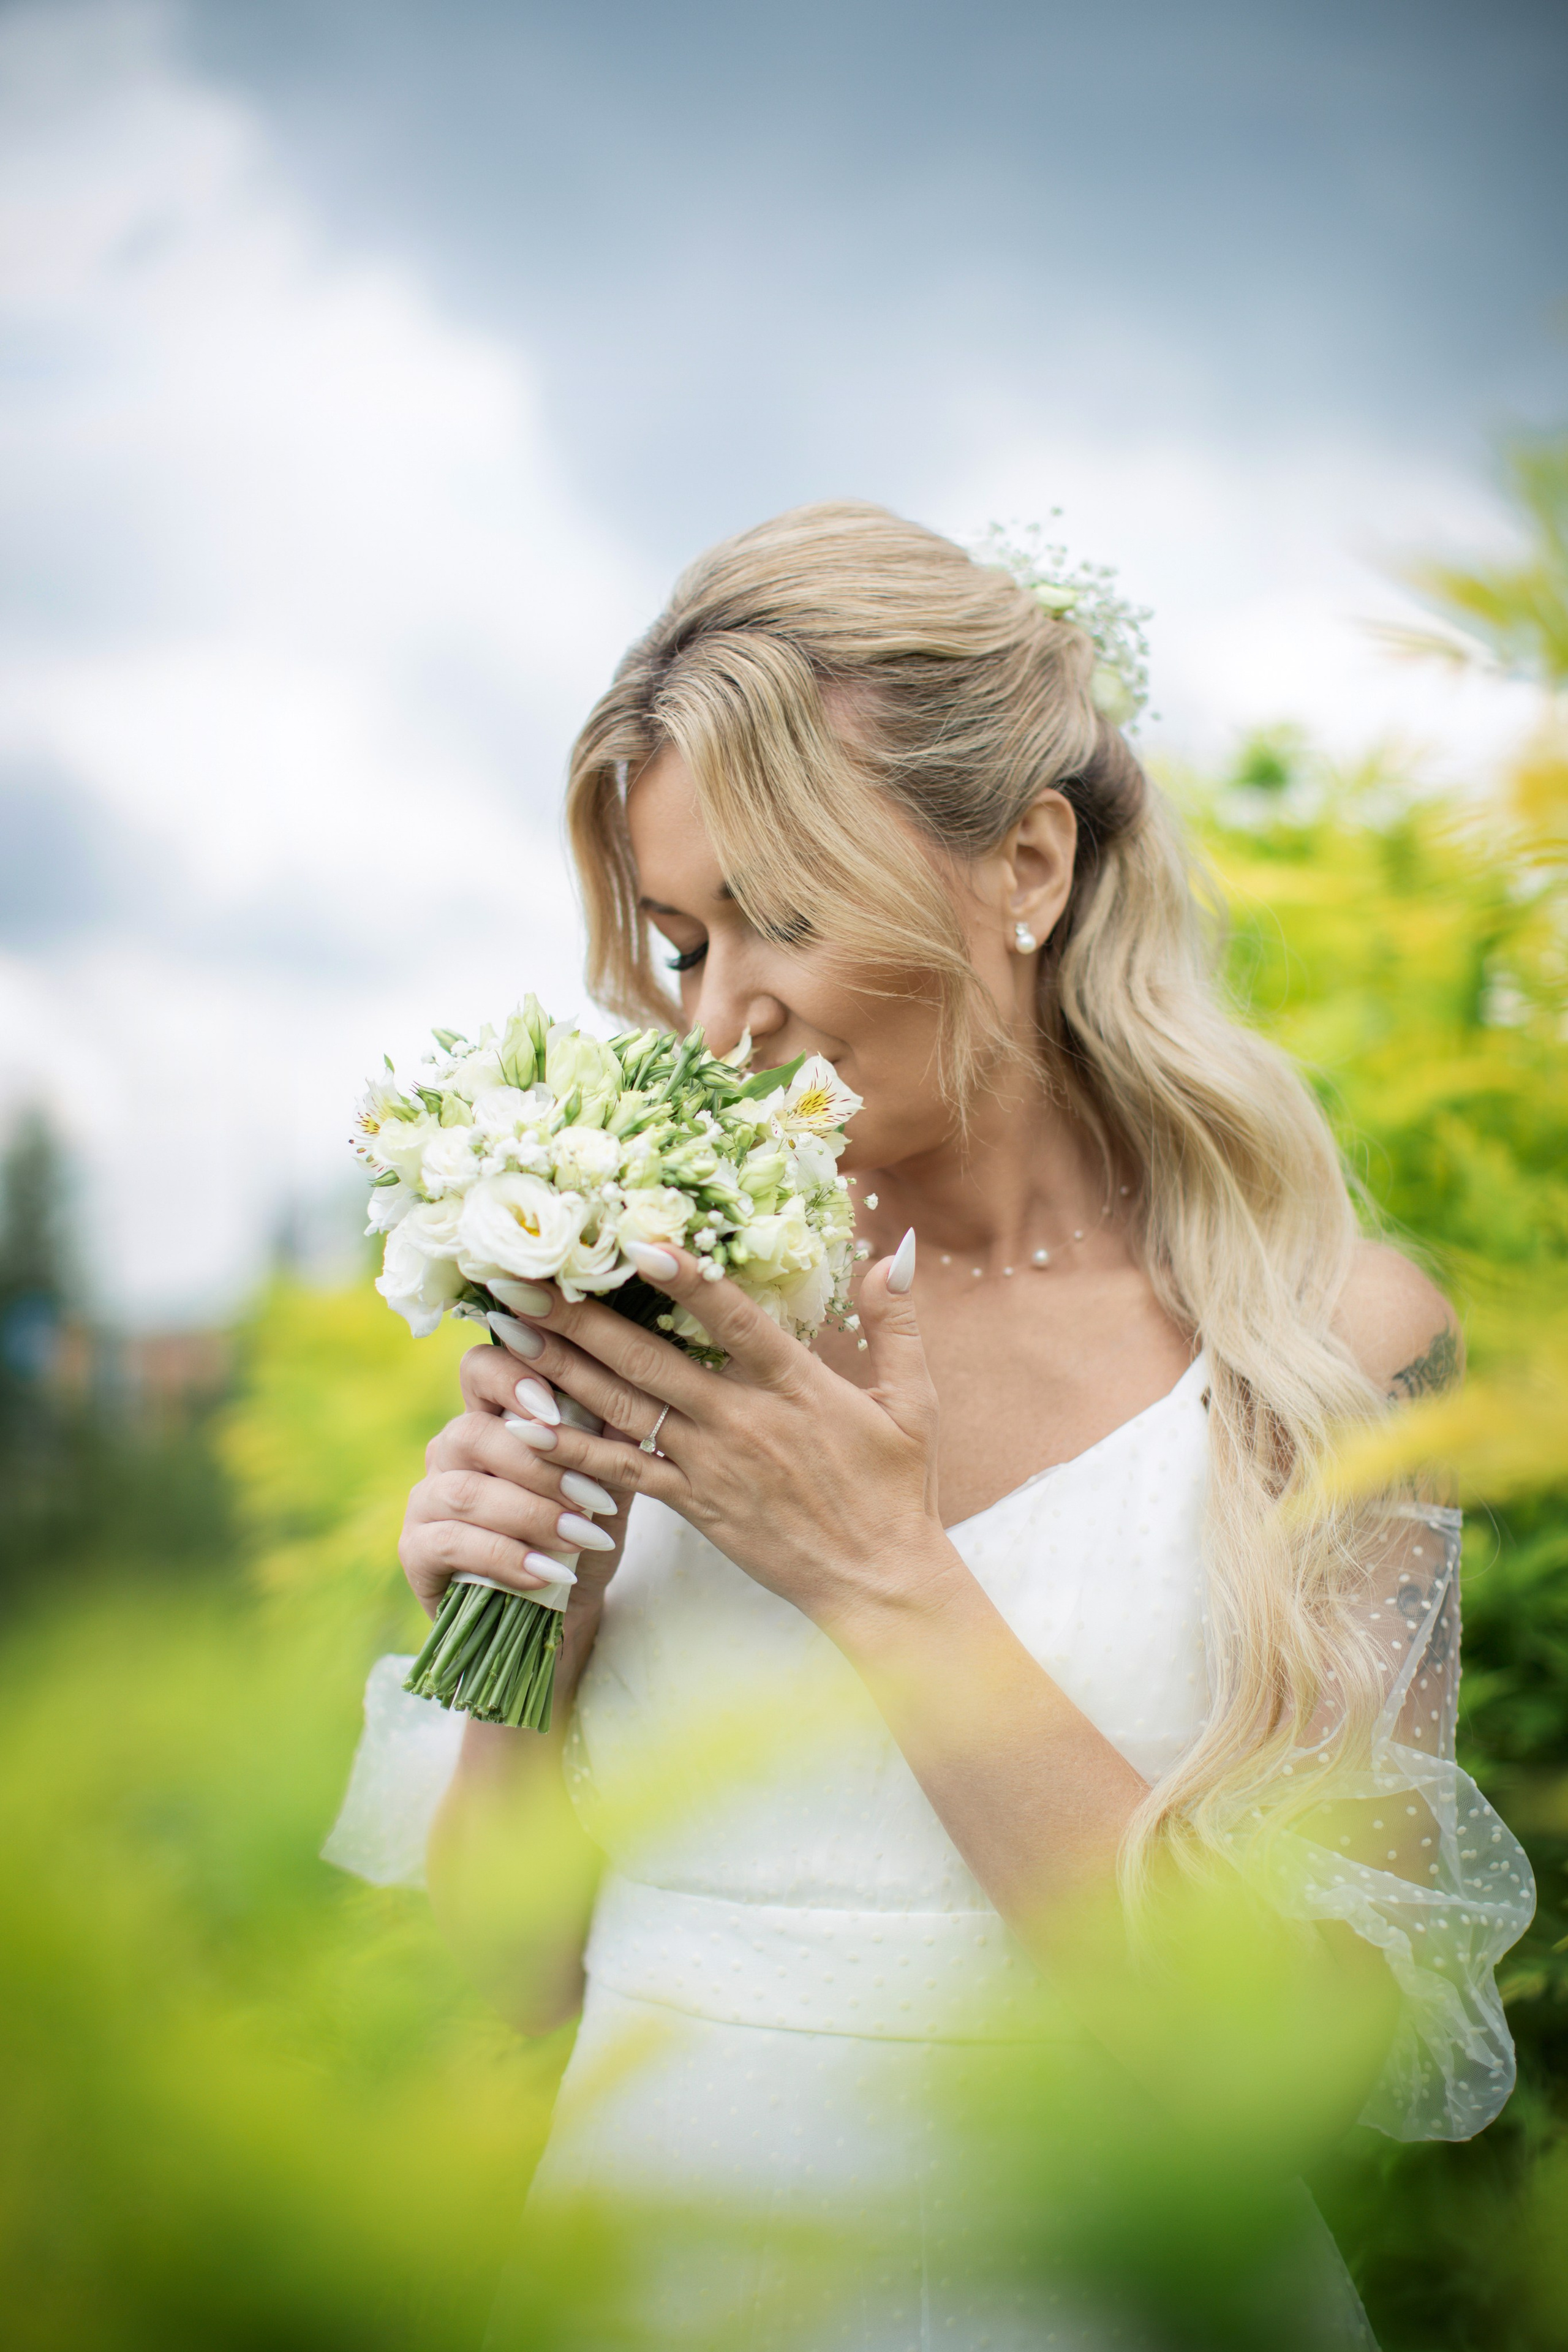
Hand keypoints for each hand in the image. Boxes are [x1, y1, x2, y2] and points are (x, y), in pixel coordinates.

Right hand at [399, 1348, 631, 1620]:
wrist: (564, 1612)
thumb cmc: (581, 1537)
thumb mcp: (608, 1487)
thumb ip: (610, 1441)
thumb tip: (631, 1391)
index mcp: (493, 1418)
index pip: (481, 1369)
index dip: (511, 1379)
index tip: (554, 1409)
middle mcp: (451, 1450)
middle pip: (474, 1433)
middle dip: (539, 1466)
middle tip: (592, 1497)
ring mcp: (427, 1499)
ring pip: (465, 1491)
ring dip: (530, 1514)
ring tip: (580, 1537)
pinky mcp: (415, 1549)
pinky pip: (451, 1543)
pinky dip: (505, 1557)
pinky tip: (546, 1573)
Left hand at [478, 1243, 955, 1640]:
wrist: (878, 1581)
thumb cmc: (897, 1488)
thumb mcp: (914, 1401)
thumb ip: (896, 1322)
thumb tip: (897, 1250)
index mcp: (796, 1385)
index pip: (734, 1320)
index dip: (686, 1280)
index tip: (635, 1243)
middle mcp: (743, 1420)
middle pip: (651, 1360)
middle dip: (582, 1318)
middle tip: (526, 1280)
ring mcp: (712, 1465)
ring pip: (624, 1409)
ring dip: (562, 1369)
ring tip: (509, 1333)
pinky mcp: (694, 1505)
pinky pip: (623, 1474)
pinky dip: (573, 1451)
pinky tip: (524, 1426)